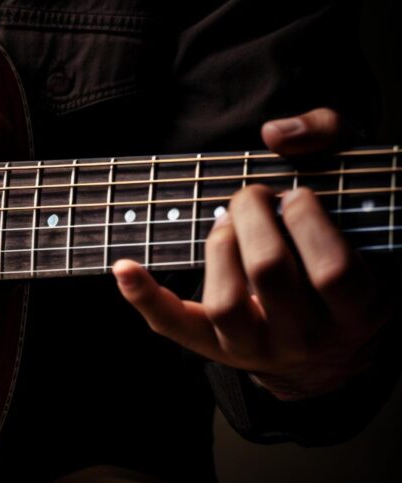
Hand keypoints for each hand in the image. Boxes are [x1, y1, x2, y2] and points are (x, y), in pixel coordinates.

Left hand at [113, 108, 395, 399]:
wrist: (332, 343)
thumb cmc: (344, 248)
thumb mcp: (360, 200)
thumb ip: (330, 140)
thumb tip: (276, 133)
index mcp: (359, 309)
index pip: (333, 271)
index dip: (308, 222)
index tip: (296, 194)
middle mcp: (310, 338)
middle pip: (269, 273)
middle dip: (253, 219)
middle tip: (253, 196)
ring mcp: (258, 349)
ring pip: (227, 302)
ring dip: (218, 246)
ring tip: (227, 224)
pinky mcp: (215, 348)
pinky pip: (174, 325)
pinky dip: (144, 296)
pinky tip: (124, 267)